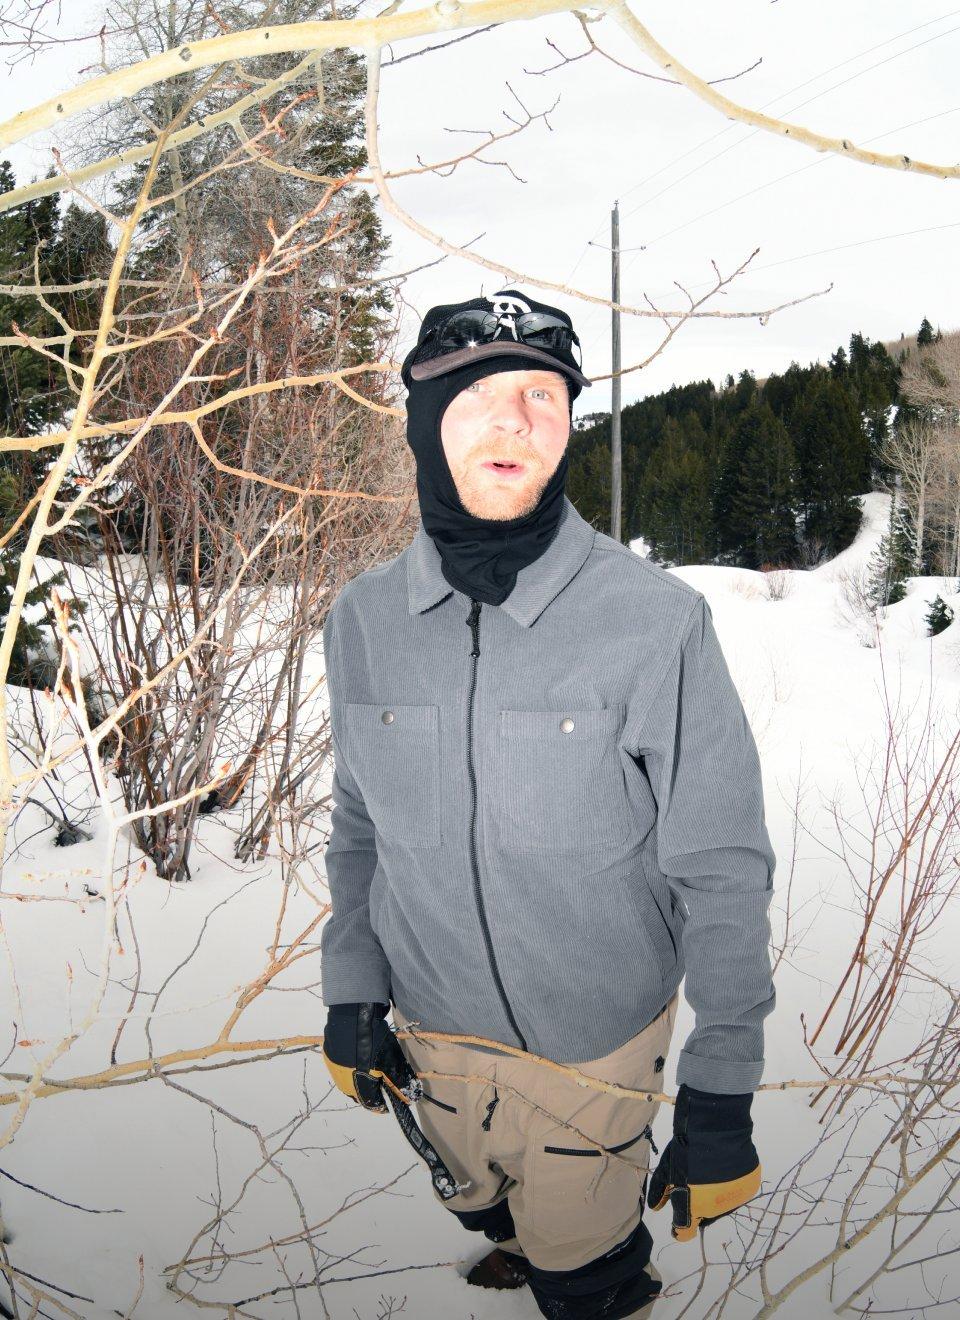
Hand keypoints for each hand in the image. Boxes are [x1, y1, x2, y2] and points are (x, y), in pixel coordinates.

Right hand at [322, 1001, 422, 1112]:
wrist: (352, 1017)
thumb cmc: (373, 1043)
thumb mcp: (391, 1062)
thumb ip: (400, 1083)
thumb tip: (411, 1099)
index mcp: (358, 1089)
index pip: (373, 1105)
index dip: (385, 1102)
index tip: (394, 1095)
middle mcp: (343, 1084)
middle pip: (361, 1094)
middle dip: (373, 1089)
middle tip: (384, 1076)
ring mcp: (334, 1070)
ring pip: (350, 1081)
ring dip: (362, 1077)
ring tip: (373, 1063)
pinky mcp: (329, 1056)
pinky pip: (342, 1068)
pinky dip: (352, 1065)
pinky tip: (360, 1053)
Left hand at [647, 1083, 761, 1241]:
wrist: (717, 1123)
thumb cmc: (687, 1144)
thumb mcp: (668, 1167)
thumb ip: (661, 1191)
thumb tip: (656, 1207)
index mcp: (692, 1206)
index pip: (685, 1232)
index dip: (681, 1227)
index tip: (679, 1222)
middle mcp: (715, 1209)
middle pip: (704, 1216)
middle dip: (699, 1204)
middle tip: (695, 1180)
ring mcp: (735, 1198)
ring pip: (722, 1204)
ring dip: (717, 1195)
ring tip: (711, 1170)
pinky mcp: (749, 1186)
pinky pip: (737, 1191)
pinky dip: (731, 1183)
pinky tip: (725, 1166)